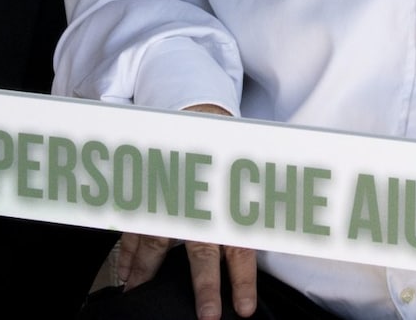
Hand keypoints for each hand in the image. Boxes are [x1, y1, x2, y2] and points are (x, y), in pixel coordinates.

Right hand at [116, 104, 254, 318]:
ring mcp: (168, 200)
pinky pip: (136, 230)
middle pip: (201, 252)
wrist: (197, 116)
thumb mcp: (250, 175)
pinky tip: (127, 275)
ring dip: (151, 277)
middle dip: (205, 287)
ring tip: (144, 300)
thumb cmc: (225, 151)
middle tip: (208, 316)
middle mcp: (197, 204)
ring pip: (159, 245)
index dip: (242, 280)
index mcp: (226, 201)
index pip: (238, 247)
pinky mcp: (148, 196)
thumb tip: (287, 229)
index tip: (244, 309)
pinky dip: (129, 255)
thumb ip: (258, 207)